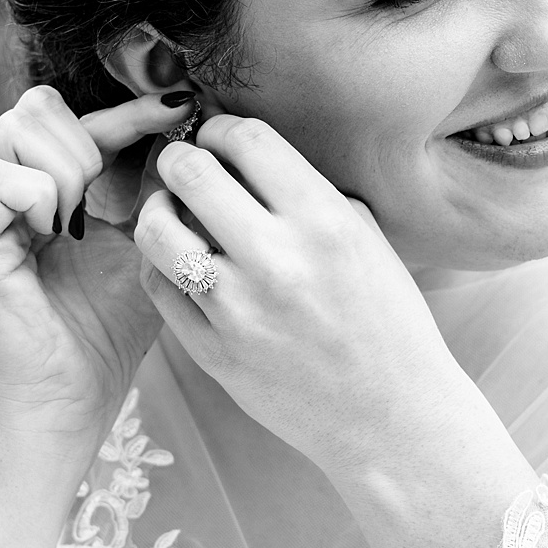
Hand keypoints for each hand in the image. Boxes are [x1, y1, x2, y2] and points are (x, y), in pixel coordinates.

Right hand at [0, 86, 191, 443]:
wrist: (69, 408)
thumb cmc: (105, 340)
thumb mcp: (143, 254)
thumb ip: (153, 201)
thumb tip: (188, 142)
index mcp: (48, 195)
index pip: (78, 120)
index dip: (128, 109)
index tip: (180, 106)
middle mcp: (10, 198)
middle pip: (37, 108)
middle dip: (91, 136)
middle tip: (111, 193)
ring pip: (15, 130)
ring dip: (65, 165)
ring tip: (81, 219)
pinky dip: (37, 194)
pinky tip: (58, 232)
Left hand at [130, 114, 475, 478]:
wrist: (392, 418)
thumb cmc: (388, 326)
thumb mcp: (370, 243)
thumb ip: (314, 195)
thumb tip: (254, 158)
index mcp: (324, 222)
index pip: (247, 139)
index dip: (221, 129)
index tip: (218, 139)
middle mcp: (277, 260)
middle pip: (190, 172)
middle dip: (178, 158)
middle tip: (183, 168)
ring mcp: (239, 310)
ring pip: (155, 230)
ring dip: (157, 211)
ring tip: (172, 215)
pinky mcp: (213, 352)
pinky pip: (159, 288)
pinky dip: (160, 266)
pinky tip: (179, 264)